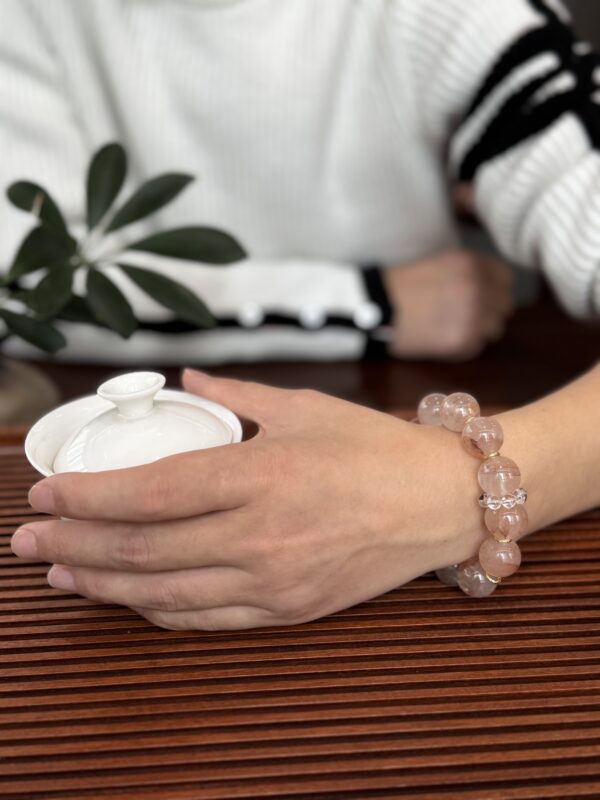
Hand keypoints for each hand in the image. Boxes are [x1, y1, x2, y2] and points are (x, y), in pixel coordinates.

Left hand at [13, 371, 485, 630]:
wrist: (442, 502)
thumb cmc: (377, 447)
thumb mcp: (305, 406)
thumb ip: (235, 394)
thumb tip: (187, 376)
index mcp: (263, 472)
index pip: (152, 490)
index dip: (90, 497)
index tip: (48, 494)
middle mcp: (262, 533)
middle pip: (144, 549)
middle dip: (75, 547)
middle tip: (29, 543)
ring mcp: (275, 581)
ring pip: (166, 593)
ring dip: (105, 587)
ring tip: (61, 576)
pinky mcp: (290, 610)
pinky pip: (207, 619)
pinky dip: (158, 610)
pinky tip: (130, 599)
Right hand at [383, 248, 514, 359]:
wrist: (375, 308)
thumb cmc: (403, 284)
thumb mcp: (441, 262)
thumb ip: (472, 270)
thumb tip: (496, 287)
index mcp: (472, 263)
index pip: (506, 279)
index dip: (493, 288)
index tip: (479, 295)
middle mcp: (478, 287)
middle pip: (504, 306)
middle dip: (488, 310)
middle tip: (463, 314)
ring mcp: (472, 315)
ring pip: (495, 329)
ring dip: (479, 329)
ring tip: (453, 326)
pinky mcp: (462, 340)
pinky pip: (477, 346)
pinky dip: (464, 345)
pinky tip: (443, 337)